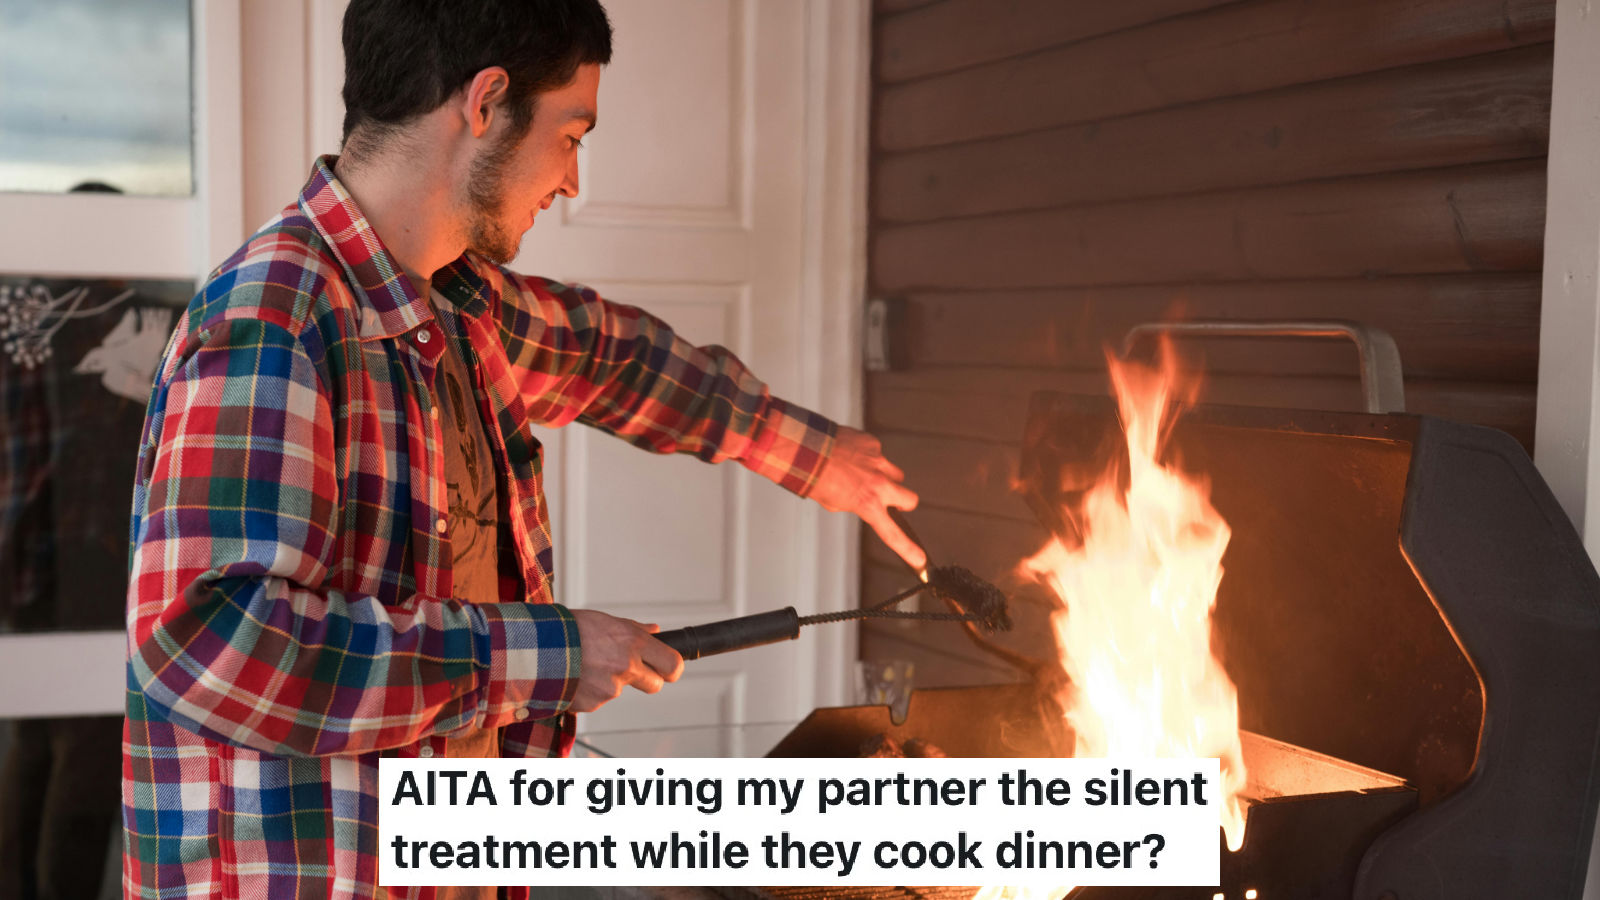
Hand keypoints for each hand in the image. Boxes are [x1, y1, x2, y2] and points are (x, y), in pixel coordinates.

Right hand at [569, 609, 683, 712]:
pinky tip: (575, 676)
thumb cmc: (568, 629)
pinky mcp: (592, 704)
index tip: (668, 669)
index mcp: (633, 643)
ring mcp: (609, 689)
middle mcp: (626, 668)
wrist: (533, 649)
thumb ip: (634, 630)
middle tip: (629, 668)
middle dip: (647, 678)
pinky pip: (598, 700)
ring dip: (608, 681)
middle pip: (655, 685)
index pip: (673, 665)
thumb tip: (656, 632)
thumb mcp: (605, 621)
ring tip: (586, 664)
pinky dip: (589, 691)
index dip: (672, 669)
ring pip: (620, 690)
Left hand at [808, 425, 925, 571]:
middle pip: (910, 500)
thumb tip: (863, 500)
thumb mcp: (834, 503)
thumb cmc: (816, 479)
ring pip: (896, 474)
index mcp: (867, 505)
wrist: (806, 449)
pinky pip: (878, 454)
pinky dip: (869, 457)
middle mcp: (879, 485)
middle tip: (890, 500)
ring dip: (885, 477)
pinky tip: (851, 456)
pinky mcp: (873, 445)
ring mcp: (879, 463)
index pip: (893, 534)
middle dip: (903, 502)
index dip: (908, 550)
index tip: (920, 560)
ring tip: (861, 473)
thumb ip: (856, 505)